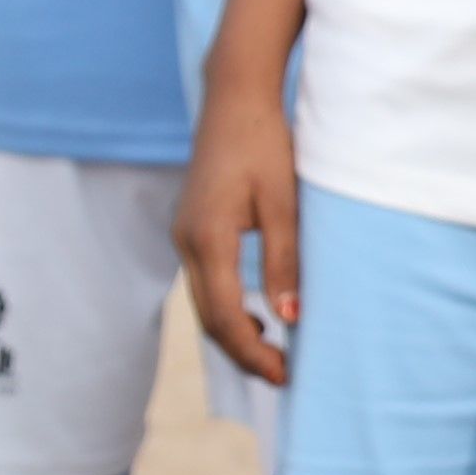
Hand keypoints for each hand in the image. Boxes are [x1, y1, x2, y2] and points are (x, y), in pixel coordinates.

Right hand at [178, 77, 304, 387]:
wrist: (235, 98)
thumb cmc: (265, 144)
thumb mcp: (285, 203)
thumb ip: (285, 261)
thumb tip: (290, 318)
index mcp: (208, 239)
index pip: (227, 318)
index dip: (255, 354)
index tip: (287, 375)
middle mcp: (187, 242)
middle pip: (210, 319)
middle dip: (244, 354)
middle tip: (285, 376)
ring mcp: (184, 235)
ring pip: (205, 304)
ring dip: (235, 334)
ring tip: (275, 355)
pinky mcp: (191, 228)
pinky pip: (206, 283)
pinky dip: (229, 309)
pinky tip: (259, 317)